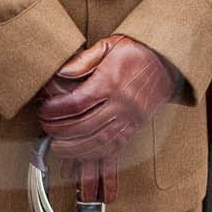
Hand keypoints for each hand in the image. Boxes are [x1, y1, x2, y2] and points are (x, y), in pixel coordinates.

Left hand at [37, 34, 180, 201]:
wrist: (167, 62)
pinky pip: (115, 150)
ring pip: (100, 143)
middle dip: (62, 132)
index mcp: (112, 83)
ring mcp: (129, 119)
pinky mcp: (133, 129)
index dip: (57, 109)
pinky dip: (98, 161)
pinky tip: (84, 165)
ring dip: (76, 152)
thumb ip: (84, 60)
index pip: (78, 102)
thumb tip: (61, 73)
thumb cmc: (135, 51)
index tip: (44, 110)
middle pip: (86, 126)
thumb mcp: (109, 45)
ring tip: (58, 152)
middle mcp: (121, 105)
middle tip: (47, 131)